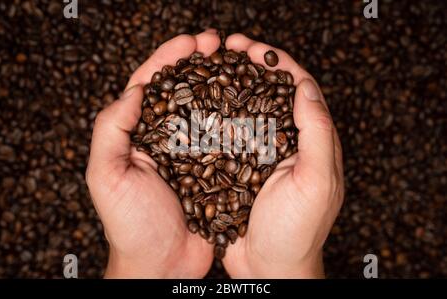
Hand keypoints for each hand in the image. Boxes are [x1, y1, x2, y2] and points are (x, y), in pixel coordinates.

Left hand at [86, 30, 220, 277]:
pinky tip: (250, 102)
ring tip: (238, 62)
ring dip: (221, 82)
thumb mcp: (106, 176)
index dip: (169, 58)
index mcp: (138, 134)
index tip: (191, 42)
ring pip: (207, 107)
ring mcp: (191, 151)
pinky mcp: (214, 167)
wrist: (161, 264)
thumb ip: (110, 130)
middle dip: (199, 61)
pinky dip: (237, 116)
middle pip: (183, 89)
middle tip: (219, 43)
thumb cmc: (130, 224)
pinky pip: (226, 135)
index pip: (151, 85)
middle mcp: (165, 137)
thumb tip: (136, 90)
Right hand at [222, 34, 343, 277]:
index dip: (276, 63)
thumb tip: (305, 87)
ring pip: (245, 109)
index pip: (297, 88)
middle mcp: (286, 142)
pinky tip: (198, 103)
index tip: (251, 48)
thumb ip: (317, 132)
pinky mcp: (238, 167)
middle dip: (248, 66)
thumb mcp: (316, 180)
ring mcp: (261, 154)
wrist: (271, 268)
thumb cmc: (298, 231)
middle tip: (225, 48)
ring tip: (209, 66)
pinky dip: (215, 115)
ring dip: (229, 85)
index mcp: (310, 141)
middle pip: (268, 93)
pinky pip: (227, 133)